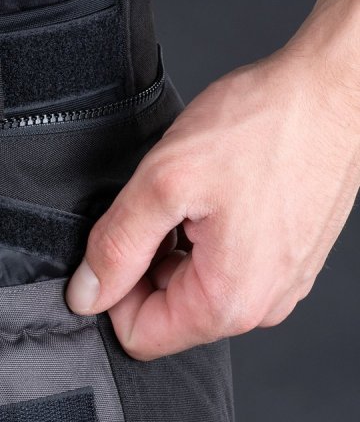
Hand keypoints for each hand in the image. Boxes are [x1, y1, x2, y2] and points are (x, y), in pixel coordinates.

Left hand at [64, 47, 359, 360]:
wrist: (337, 85)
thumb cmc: (268, 124)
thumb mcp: (165, 181)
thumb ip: (116, 247)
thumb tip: (86, 296)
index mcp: (228, 302)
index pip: (138, 336)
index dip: (113, 294)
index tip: (120, 246)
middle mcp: (260, 307)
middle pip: (166, 315)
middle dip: (146, 268)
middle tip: (160, 211)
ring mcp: (279, 286)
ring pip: (192, 290)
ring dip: (175, 249)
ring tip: (192, 198)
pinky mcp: (287, 262)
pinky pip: (224, 269)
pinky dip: (205, 238)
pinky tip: (215, 197)